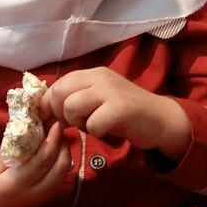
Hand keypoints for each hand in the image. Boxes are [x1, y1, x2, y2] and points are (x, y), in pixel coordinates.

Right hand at [0, 123, 70, 206]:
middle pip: (60, 168)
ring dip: (65, 154)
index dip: (53, 140)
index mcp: (17, 184)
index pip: (42, 160)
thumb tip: (30, 131)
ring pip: (63, 175)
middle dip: (64, 146)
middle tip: (60, 128)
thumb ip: (11, 151)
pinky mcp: (44, 200)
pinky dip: (61, 163)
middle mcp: (34, 194)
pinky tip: (55, 152)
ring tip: (58, 138)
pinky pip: (59, 180)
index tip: (56, 123)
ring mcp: (41, 199)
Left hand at [43, 67, 190, 159]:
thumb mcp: (99, 99)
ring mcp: (110, 91)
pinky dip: (97, 132)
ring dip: (78, 123)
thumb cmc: (125, 113)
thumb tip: (46, 109)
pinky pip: (93, 124)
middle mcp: (99, 77)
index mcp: (92, 74)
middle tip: (76, 123)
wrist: (160, 119)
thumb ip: (76, 98)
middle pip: (58, 93)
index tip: (54, 119)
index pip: (56, 84)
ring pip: (71, 107)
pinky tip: (108, 130)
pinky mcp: (120, 108)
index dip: (48, 104)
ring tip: (93, 124)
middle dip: (61, 113)